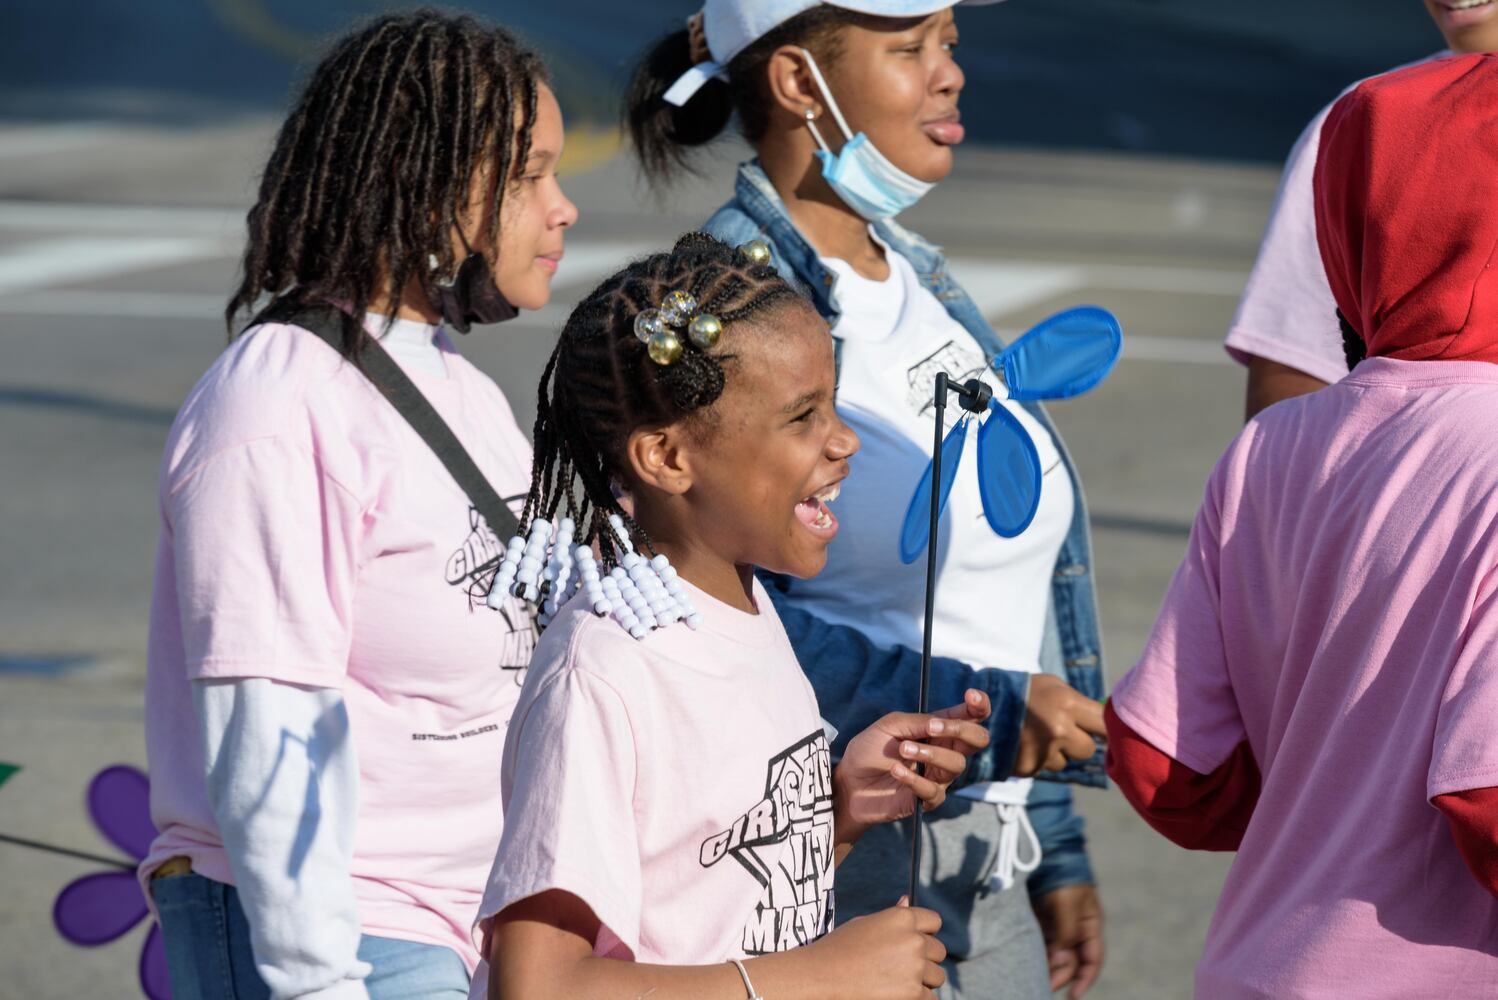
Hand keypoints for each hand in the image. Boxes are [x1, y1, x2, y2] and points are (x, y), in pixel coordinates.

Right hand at [792, 899, 945, 999]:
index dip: (925, 933)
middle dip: (924, 959)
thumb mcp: (865, 924)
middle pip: (938, 951)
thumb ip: (893, 916)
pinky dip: (917, 998)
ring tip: (896, 982)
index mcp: (902, 917)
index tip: (911, 944)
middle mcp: (913, 939)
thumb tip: (908, 900)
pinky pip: (930, 997)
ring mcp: (915, 967)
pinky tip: (896, 994)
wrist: (821, 976)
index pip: (934, 922)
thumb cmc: (839, 948)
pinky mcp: (914, 993)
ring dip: (923, 981)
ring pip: (937, 976)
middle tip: (899, 967)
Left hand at [834, 690, 991, 838]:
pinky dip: (913, 778)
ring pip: (956, 764)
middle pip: (977, 740)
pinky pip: (933, 789)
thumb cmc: (869, 751)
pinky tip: (895, 770)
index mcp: (938, 729)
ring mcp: (938, 776)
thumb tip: (939, 723)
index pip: (970, 716)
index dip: (979, 704)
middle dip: (961, 730)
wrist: (850, 783)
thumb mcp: (889, 725)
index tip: (971, 694)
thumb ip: (917, 722)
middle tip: (933, 728)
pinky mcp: (928, 799)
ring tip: (902, 750)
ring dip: (929, 754)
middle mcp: (943, 751)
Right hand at [1014, 676, 1104, 775]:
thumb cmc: (1023, 692)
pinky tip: (1025, 744)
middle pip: (1088, 749)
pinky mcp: (1029, 766)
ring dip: (1057, 753)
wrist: (980, 706)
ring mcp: (1043, 751)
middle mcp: (1058, 729)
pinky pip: (1046, 768)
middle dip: (1078, 742)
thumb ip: (1080, 702)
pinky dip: (1038, 759)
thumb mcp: (1052, 685)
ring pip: (1067, 761)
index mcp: (1067, 704)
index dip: (1107, 729)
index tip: (1105, 731)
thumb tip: (1108, 719)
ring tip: (1037, 735)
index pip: (1105, 724)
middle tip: (1061, 730)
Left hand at [1033, 884, 1103, 998]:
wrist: (1047, 848)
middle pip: (1070, 961)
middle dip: (1059, 976)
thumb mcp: (1068, 904)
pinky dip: (1035, 953)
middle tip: (1042, 987)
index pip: (1092, 960)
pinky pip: (1039, 941)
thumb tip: (1059, 962)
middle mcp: (1075, 928)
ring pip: (1053, 954)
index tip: (1072, 997)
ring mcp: (1056, 923)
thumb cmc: (1063, 875)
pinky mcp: (1039, 917)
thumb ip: (1065, 934)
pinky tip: (1025, 962)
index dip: (1084, 979)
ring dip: (1046, 967)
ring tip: (1032, 979)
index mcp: (1090, 925)